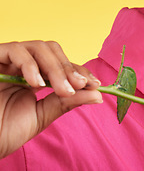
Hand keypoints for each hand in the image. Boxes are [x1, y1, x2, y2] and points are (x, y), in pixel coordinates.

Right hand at [0, 41, 101, 158]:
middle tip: (79, 85)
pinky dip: (30, 65)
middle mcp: (21, 64)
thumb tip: (98, 94)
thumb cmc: (2, 132)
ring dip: (55, 67)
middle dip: (68, 68)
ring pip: (39, 47)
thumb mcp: (40, 116)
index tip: (95, 84)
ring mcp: (7, 59)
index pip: (61, 64)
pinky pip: (16, 49)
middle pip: (52, 50)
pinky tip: (36, 84)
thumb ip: (66, 102)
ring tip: (61, 88)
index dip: (79, 71)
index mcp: (33, 76)